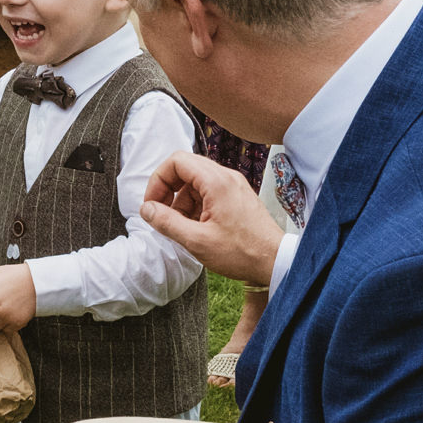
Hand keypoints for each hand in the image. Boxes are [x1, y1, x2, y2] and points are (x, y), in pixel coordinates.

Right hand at [137, 151, 283, 286]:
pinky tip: (197, 228)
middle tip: (162, 214)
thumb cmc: (242, 253)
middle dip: (168, 190)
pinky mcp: (237, 197)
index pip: (176, 161)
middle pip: (185, 168)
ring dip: (182, 200)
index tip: (152, 204)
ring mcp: (233, 186)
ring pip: (196, 181)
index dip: (158, 180)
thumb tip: (146, 209)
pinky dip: (196, 205)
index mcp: (216, 182)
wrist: (276, 262)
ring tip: (181, 227)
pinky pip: (209, 191)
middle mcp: (226, 177)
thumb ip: (167, 222)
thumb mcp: (197, 241)